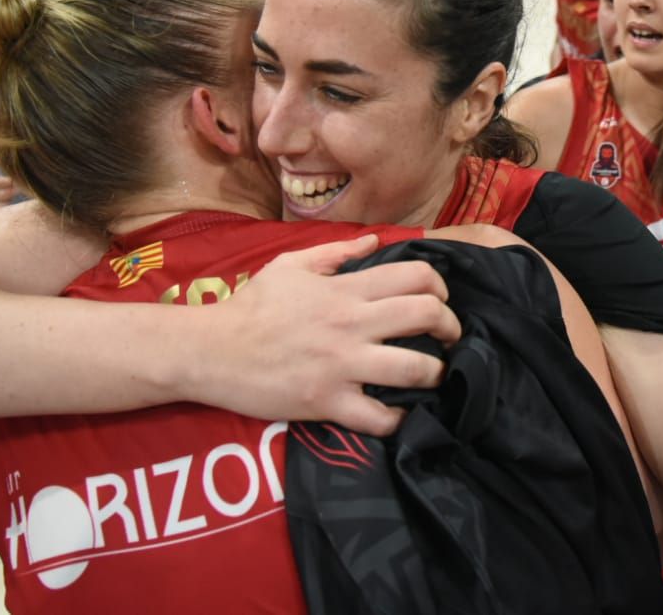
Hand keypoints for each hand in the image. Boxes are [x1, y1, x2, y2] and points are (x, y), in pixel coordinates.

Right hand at [192, 234, 460, 434]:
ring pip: (415, 369)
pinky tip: (398, 415)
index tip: (440, 301)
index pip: (416, 277)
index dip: (441, 288)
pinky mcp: (327, 402)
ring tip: (434, 377)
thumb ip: (336, 253)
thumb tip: (375, 241)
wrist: (211, 350)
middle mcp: (351, 324)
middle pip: (427, 317)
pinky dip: (398, 420)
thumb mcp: (291, 265)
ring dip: (435, 375)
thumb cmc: (251, 306)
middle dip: (452, 329)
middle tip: (450, 340)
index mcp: (345, 290)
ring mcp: (342, 365)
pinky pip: (379, 418)